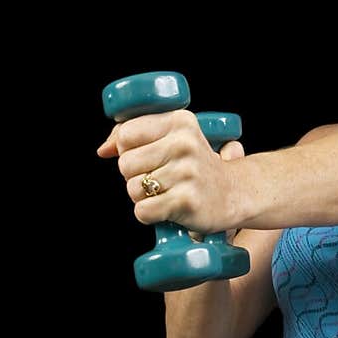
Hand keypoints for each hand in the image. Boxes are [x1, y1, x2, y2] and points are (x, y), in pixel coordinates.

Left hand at [96, 109, 242, 233]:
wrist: (235, 193)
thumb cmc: (196, 166)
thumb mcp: (173, 138)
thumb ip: (133, 136)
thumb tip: (103, 149)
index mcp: (180, 121)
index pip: (126, 134)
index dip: (128, 150)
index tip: (149, 156)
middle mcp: (185, 143)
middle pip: (125, 164)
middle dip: (136, 176)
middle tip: (161, 179)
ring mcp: (187, 173)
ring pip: (132, 189)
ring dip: (144, 197)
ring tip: (167, 193)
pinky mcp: (187, 201)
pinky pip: (143, 211)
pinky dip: (150, 215)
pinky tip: (168, 208)